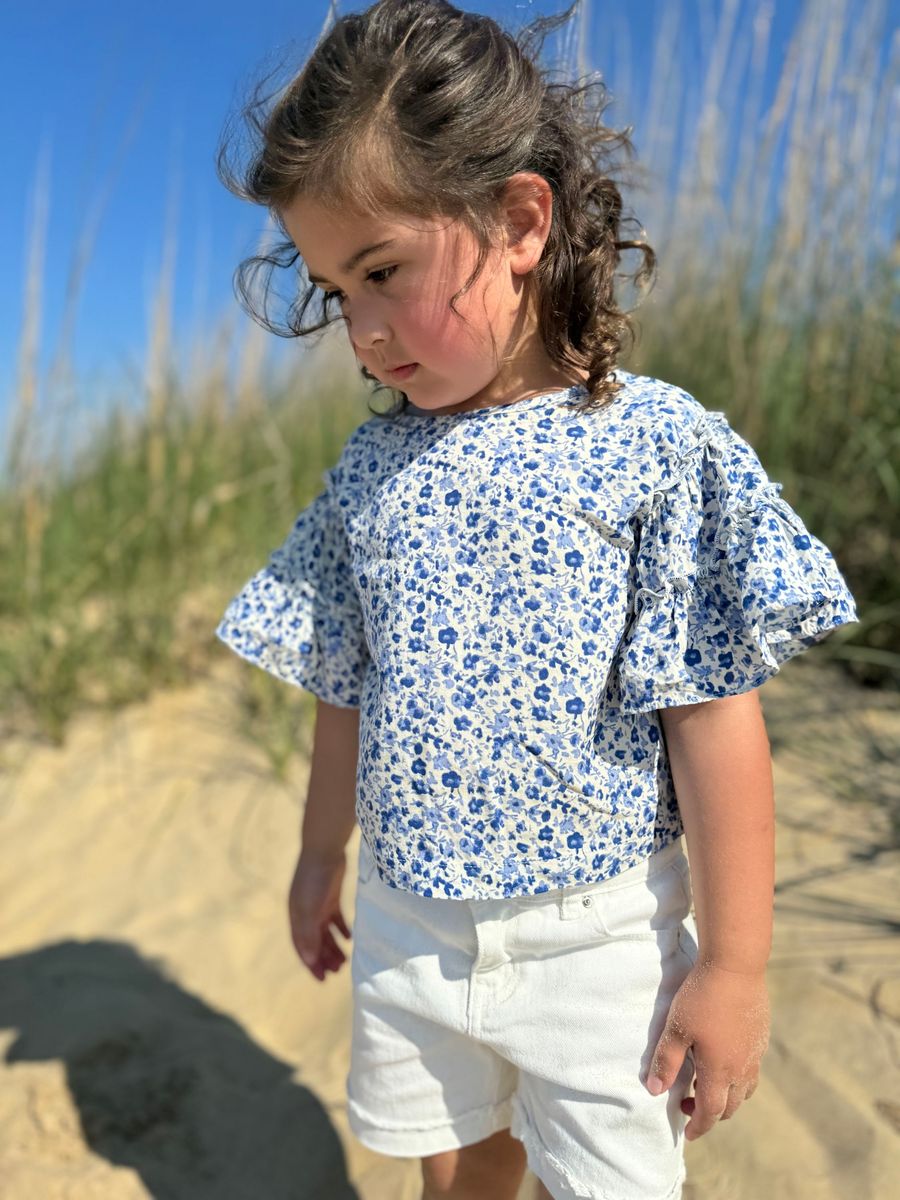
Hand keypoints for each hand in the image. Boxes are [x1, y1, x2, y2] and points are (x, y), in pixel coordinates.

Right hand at [287, 848, 352, 980]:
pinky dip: (342, 930)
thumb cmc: (313, 880)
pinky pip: (336, 919)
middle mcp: (306, 913)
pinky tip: (350, 938)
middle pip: (315, 942)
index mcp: (296, 918)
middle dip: (324, 958)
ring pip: (326, 932)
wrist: (324, 850)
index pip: (303, 947)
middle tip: (337, 972)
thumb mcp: (308, 909)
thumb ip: (309, 934)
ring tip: (345, 960)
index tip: (322, 979)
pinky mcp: (332, 897)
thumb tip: (310, 960)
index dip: (311, 964)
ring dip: (334, 947)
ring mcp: (319, 905)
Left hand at [645, 960, 769, 1141]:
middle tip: (690, 1105)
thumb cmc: (701, 997)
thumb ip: (665, 1062)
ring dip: (727, 1096)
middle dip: (711, 1113)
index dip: (698, 1125)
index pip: (710, 1112)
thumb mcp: (676, 1029)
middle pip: (730, 1106)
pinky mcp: (761, 1037)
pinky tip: (724, 1059)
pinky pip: (753, 1069)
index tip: (687, 1132)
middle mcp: (742, 1068)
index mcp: (720, 1071)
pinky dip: (738, 1077)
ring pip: (745, 1090)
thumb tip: (655, 1091)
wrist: (735, 966)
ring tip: (707, 1084)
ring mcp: (755, 1053)